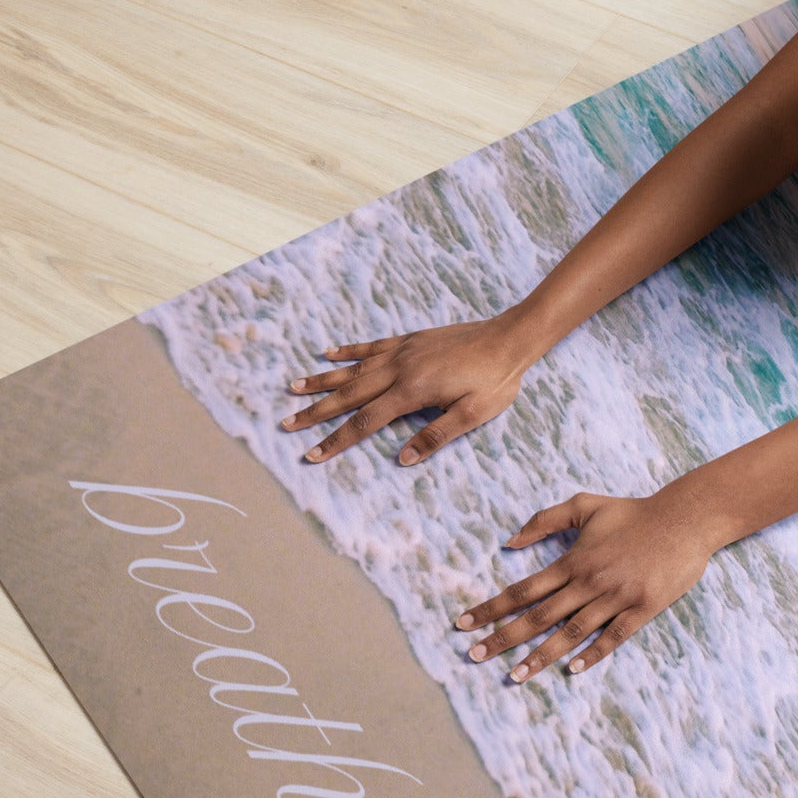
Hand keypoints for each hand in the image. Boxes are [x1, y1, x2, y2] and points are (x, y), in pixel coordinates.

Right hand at [283, 313, 539, 463]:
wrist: (510, 338)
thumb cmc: (496, 381)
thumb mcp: (473, 414)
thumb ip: (437, 435)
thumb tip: (402, 459)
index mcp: (413, 391)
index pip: (366, 422)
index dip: (337, 440)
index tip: (312, 453)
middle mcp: (400, 368)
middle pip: (350, 394)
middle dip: (317, 412)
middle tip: (287, 424)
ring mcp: (403, 351)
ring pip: (354, 369)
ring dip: (323, 381)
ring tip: (294, 388)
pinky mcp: (410, 339)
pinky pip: (371, 346)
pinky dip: (348, 351)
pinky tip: (328, 354)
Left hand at [454, 488, 724, 681]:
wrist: (685, 519)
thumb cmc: (633, 512)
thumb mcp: (586, 505)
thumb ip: (545, 520)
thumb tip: (510, 541)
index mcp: (573, 560)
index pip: (522, 589)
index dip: (491, 607)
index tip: (464, 623)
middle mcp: (589, 582)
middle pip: (538, 616)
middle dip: (503, 638)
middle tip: (473, 656)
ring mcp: (616, 597)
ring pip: (571, 633)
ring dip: (540, 656)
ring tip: (514, 676)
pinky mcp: (642, 609)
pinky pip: (613, 637)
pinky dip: (593, 654)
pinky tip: (572, 670)